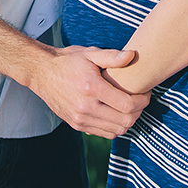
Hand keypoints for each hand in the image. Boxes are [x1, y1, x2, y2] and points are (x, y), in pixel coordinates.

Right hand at [26, 46, 150, 138]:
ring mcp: (80, 119)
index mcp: (91, 87)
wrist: (42, 73)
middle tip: (141, 100)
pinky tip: (116, 114)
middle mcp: (86, 107)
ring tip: (130, 107)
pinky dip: (115, 127)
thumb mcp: (90, 54)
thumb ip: (112, 57)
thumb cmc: (68, 61)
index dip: (143, 101)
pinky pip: (104, 134)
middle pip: (125, 121)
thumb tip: (132, 56)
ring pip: (116, 131)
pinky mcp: (77, 125)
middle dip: (139, 112)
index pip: (127, 104)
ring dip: (128, 121)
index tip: (146, 93)